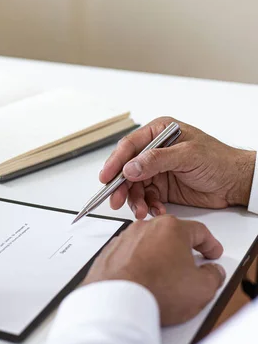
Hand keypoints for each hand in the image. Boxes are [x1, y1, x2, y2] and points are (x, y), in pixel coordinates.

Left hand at [83, 215, 224, 325]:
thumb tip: (212, 272)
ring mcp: (124, 240)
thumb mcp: (202, 288)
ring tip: (164, 279)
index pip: (199, 231)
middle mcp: (144, 228)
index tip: (212, 253)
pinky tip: (144, 281)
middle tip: (191, 265)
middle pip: (170, 235)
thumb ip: (213, 275)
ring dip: (158, 257)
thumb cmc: (154, 291)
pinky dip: (138, 265)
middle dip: (182, 249)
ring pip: (148, 245)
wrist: (117, 304)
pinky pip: (129, 256)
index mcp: (170, 228)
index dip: (210, 244)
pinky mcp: (109, 254)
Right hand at [100, 117, 255, 218]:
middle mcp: (153, 151)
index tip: (106, 177)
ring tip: (141, 210)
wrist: (235, 182)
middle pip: (126, 168)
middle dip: (121, 186)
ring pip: (134, 186)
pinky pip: (145, 197)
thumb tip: (131, 167)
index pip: (129, 146)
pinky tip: (156, 210)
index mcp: (158, 133)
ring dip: (135, 200)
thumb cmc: (219, 161)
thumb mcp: (188, 155)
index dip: (115, 162)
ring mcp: (156, 170)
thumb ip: (157, 160)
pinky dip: (148, 206)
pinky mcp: (160, 187)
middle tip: (116, 200)